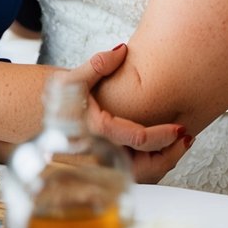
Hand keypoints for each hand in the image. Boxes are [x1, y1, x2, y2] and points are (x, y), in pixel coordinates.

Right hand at [66, 45, 189, 183]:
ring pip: (141, 176)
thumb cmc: (56, 99)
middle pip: (145, 169)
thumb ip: (97, 64)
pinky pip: (133, 174)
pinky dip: (150, 164)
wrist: (41, 118)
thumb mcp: (72, 78)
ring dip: (162, 162)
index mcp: (96, 132)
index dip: (163, 135)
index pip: (138, 139)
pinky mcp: (105, 169)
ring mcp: (103, 165)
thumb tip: (121, 50)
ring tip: (178, 144)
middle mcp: (100, 154)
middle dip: (170, 156)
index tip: (180, 127)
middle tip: (186, 140)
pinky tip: (160, 150)